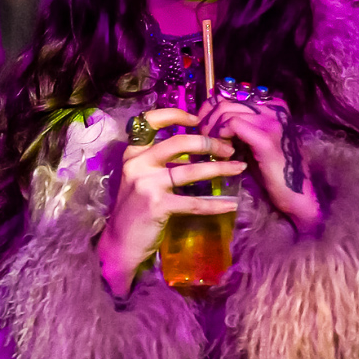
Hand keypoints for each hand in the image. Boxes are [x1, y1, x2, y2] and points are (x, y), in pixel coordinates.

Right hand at [97, 109, 245, 296]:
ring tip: (239, 168)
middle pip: (180, 142)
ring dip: (220, 168)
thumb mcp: (139, 178)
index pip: (150, 120)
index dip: (176, 115)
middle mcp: (137, 164)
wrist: (120, 243)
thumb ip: (158, 161)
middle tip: (229, 148)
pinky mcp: (158, 205)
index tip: (198, 119)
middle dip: (209, 143)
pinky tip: (231, 204)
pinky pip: (194, 202)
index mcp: (133, 153)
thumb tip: (194, 147)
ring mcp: (147, 184)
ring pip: (191, 170)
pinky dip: (215, 204)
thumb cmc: (134, 210)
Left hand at [198, 97, 320, 234]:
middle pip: (226, 101)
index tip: (201, 125)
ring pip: (226, 111)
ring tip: (213, 148)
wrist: (296, 194)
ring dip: (212, 130)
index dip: (210, 108)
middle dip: (207, 119)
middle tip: (202, 139)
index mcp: (273, 105)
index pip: (231, 94)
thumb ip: (240, 124)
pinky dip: (222, 136)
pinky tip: (224, 152)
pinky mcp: (266, 137)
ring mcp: (272, 121)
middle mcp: (274, 107)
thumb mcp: (254, 140)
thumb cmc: (272, 170)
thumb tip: (210, 116)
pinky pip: (233, 124)